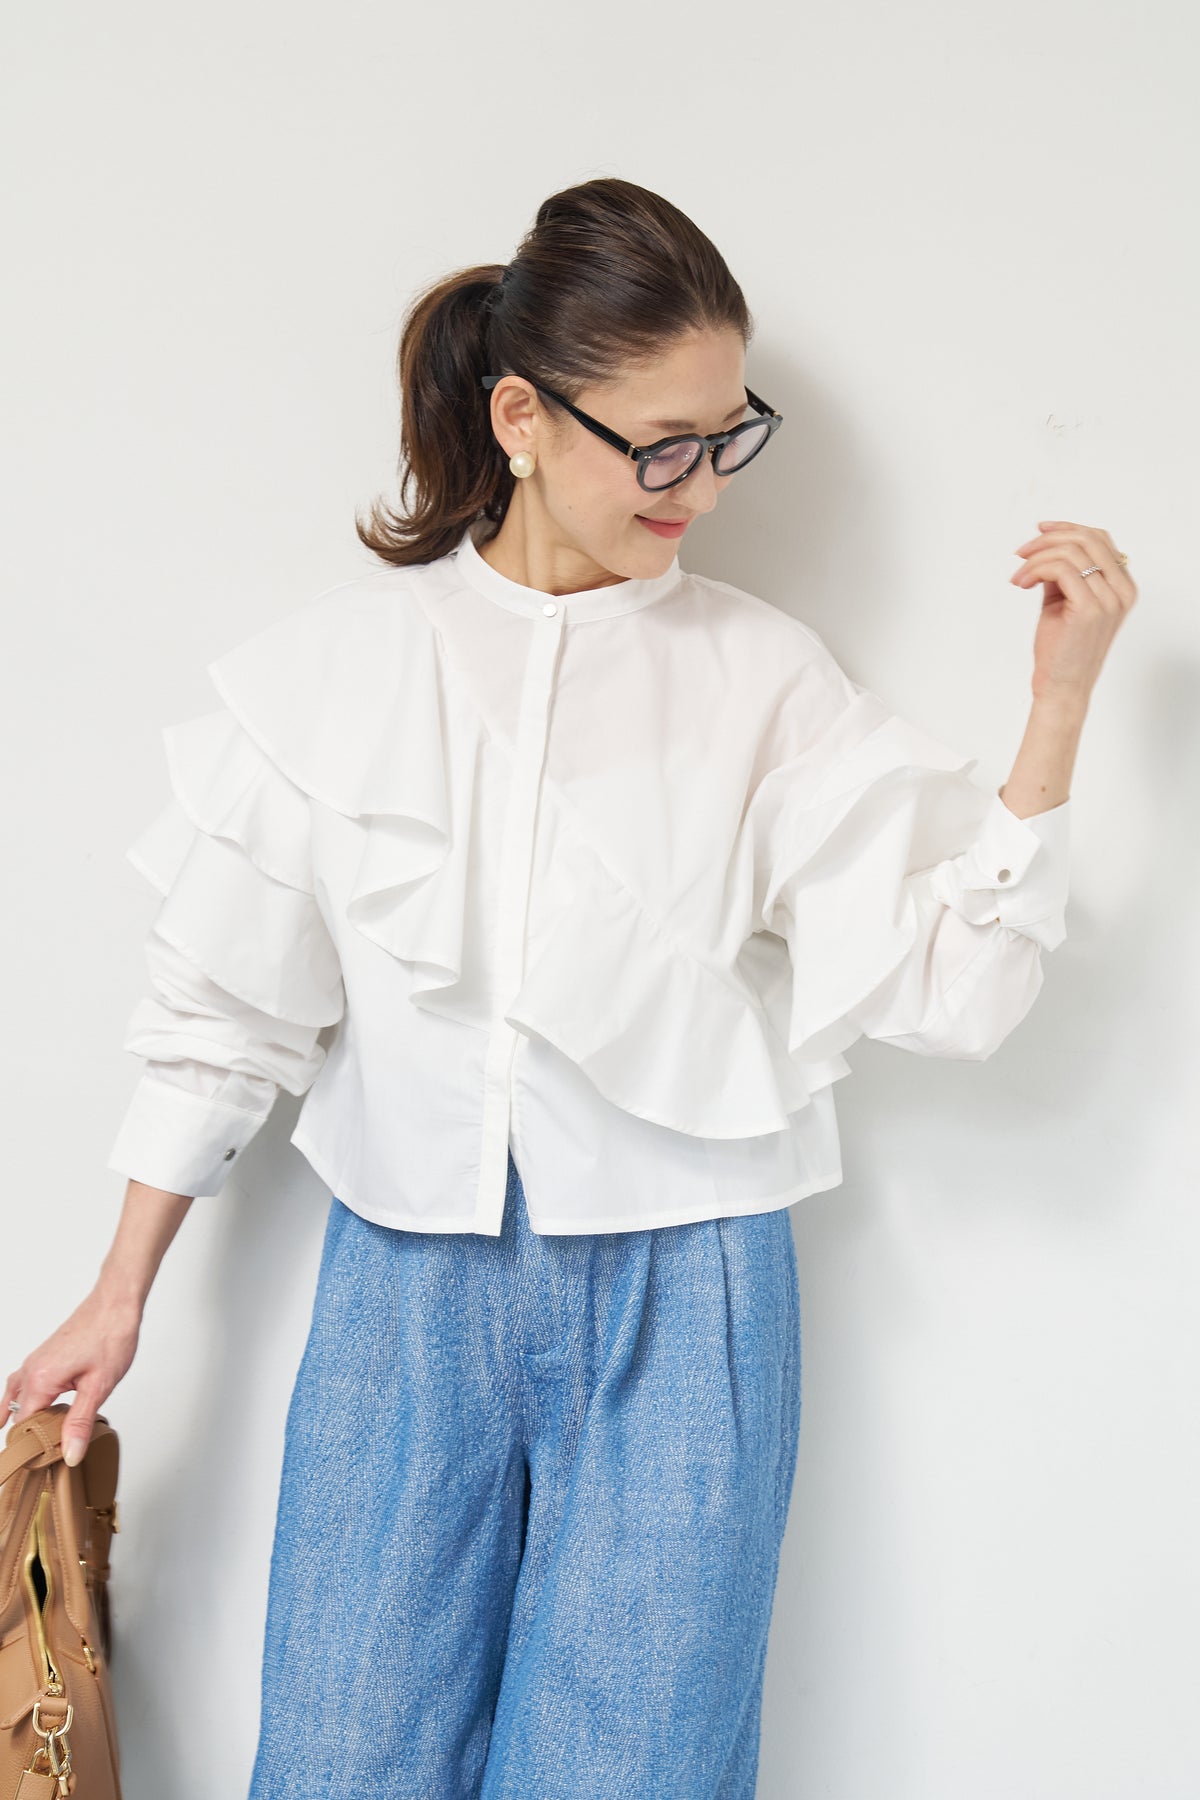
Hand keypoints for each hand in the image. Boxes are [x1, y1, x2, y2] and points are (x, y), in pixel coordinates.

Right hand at [4, 1285, 142, 1465]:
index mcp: (40, 1380)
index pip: (25, 1428)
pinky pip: (23, 1383)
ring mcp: (36, 1361)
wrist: (116, 1303)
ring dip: (25, 1419)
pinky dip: (21, 1400)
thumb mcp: (99, 1387)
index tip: (48, 1463)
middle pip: (20, 1416)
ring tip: (33, 1442)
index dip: (36, 1448)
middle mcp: (31, 1370)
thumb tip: (69, 1454)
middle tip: (48, 1456)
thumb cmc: (111, 1336)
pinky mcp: (44, 1356)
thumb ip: (80, 1423)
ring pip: (17, 1399)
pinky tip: (25, 1410)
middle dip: (31, 1437)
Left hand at [1011, 519, 1137, 707]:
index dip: (1068, 529)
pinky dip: (1035, 570)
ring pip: (1071, 553)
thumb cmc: (1061, 649)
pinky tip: (1022, 584)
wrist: (1061, 687)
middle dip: (1048, 539)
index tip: (1039, 531)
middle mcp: (1122, 590)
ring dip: (1036, 558)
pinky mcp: (1090, 609)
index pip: (1100, 539)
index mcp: (1122, 586)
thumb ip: (1063, 572)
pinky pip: (1061, 569)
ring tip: (1018, 577)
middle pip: (1087, 539)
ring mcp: (1109, 600)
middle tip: (1021, 553)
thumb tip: (1046, 544)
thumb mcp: (1063, 601)